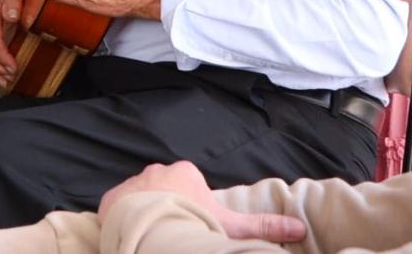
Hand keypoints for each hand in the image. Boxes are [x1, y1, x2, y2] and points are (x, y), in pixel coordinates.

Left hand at [98, 161, 305, 243]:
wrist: (154, 228)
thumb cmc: (194, 223)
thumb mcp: (232, 226)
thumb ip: (263, 226)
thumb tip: (299, 227)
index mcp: (185, 172)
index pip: (190, 189)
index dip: (195, 210)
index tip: (195, 226)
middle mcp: (156, 171)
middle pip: (165, 192)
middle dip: (169, 210)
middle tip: (175, 235)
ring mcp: (131, 183)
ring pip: (140, 199)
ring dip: (145, 215)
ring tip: (154, 239)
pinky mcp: (112, 198)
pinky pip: (118, 208)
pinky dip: (124, 221)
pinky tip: (134, 237)